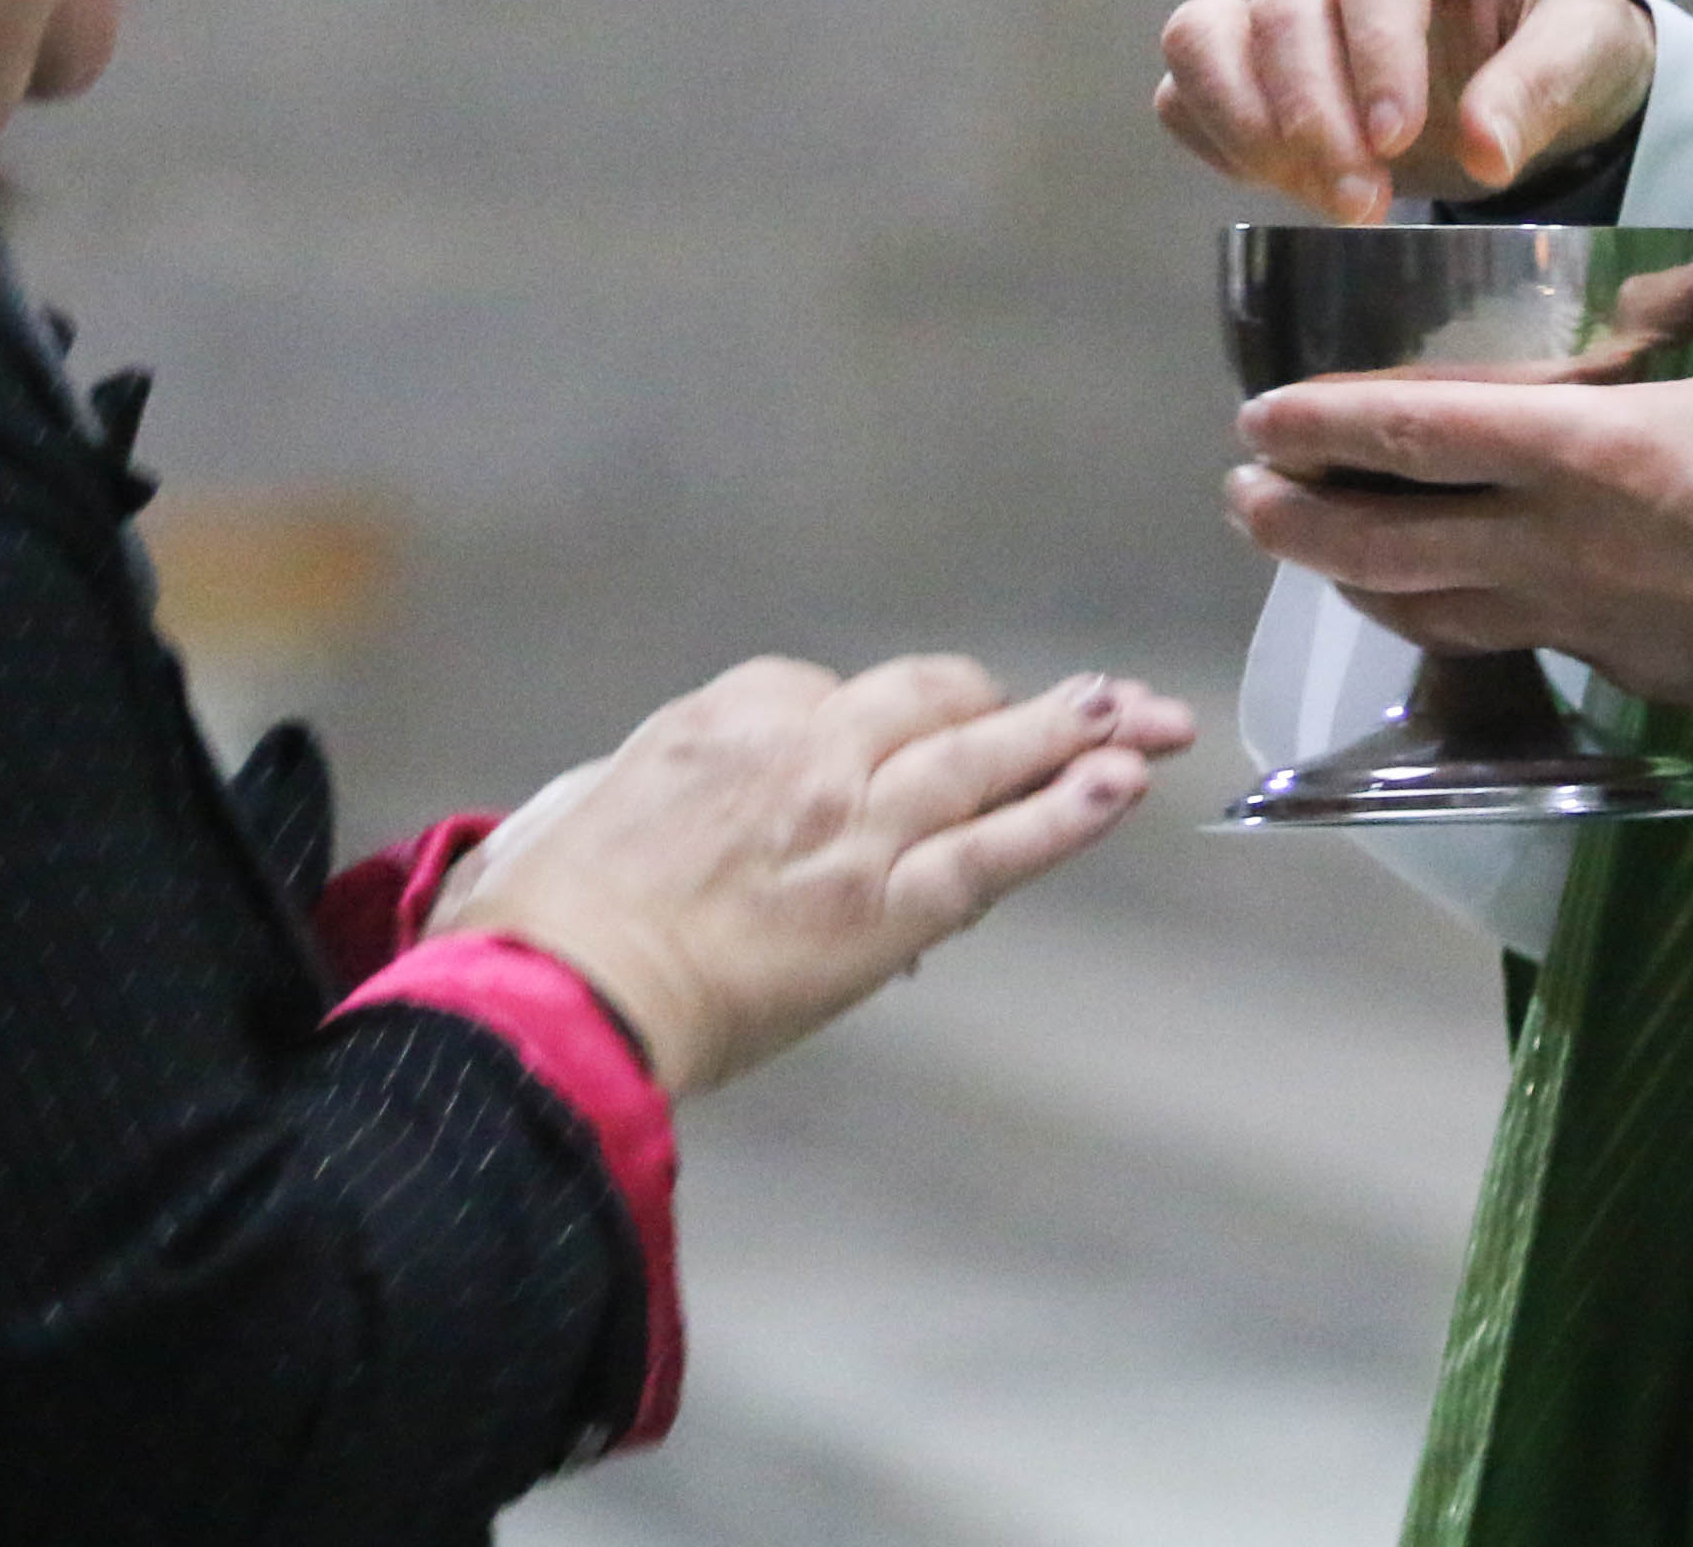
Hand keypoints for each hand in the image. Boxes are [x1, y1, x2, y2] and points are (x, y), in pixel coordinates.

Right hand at [430, 659, 1198, 1097]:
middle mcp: (804, 750)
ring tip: (1144, 720)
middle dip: (1016, 706)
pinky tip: (1124, 785)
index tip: (918, 755)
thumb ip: (654, 793)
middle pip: (934, 703)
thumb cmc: (548, 920)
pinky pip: (997, 846)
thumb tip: (682, 818)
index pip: (840, 700)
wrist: (561, 991)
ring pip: (985, 757)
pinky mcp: (886, 902)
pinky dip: (1067, 813)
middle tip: (1099, 700)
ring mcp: (854, 821)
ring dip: (1077, 733)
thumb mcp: (582, 810)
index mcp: (729, 719)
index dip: (889, 732)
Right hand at [1154, 0, 1656, 223]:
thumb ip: (1541, 89)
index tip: (1396, 141)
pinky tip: (1296, 180)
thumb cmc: (1556, 40)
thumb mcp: (1588, 54)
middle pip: (1284, 3)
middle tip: (1366, 203)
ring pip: (1202, 34)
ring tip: (1326, 195)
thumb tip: (1483, 149)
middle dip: (1315, 116)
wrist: (1521, 67)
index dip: (1377, 49)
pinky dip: (1224, 142)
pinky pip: (1184, 87)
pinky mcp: (1236, 40)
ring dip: (1251, 129)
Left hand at [1224, 198, 1692, 736]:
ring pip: (1435, 611)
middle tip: (1241, 497)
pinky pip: (1509, 643)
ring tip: (1312, 556)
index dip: (1324, 425)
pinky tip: (1444, 608)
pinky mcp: (1633, 672)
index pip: (1417, 433)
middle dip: (1298, 522)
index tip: (1258, 418)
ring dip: (1357, 582)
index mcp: (1588, 454)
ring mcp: (1591, 623)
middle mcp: (1562, 547)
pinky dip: (1449, 623)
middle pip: (1388, 544)